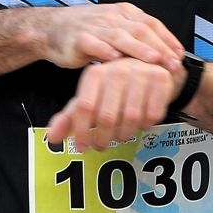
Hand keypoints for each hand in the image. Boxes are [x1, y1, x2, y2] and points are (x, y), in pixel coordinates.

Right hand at [39, 3, 182, 72]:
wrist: (52, 28)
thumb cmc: (88, 31)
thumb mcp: (115, 28)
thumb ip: (136, 36)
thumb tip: (166, 53)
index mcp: (124, 12)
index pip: (151, 23)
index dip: (167, 39)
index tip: (180, 55)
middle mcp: (112, 17)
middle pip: (140, 30)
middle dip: (160, 47)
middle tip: (173, 64)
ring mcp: (95, 26)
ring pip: (121, 37)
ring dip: (139, 49)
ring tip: (154, 61)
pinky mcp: (79, 38)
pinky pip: (94, 44)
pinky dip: (105, 51)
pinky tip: (116, 60)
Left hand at [46, 58, 179, 151]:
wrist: (147, 66)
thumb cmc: (112, 87)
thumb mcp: (89, 98)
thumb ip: (70, 118)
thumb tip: (51, 138)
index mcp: (94, 73)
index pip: (84, 108)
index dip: (81, 132)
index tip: (83, 147)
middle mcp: (117, 70)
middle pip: (107, 117)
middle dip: (103, 138)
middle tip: (102, 145)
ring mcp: (140, 73)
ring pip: (130, 119)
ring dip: (124, 134)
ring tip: (120, 135)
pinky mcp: (160, 79)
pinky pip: (152, 115)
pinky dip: (145, 125)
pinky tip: (140, 123)